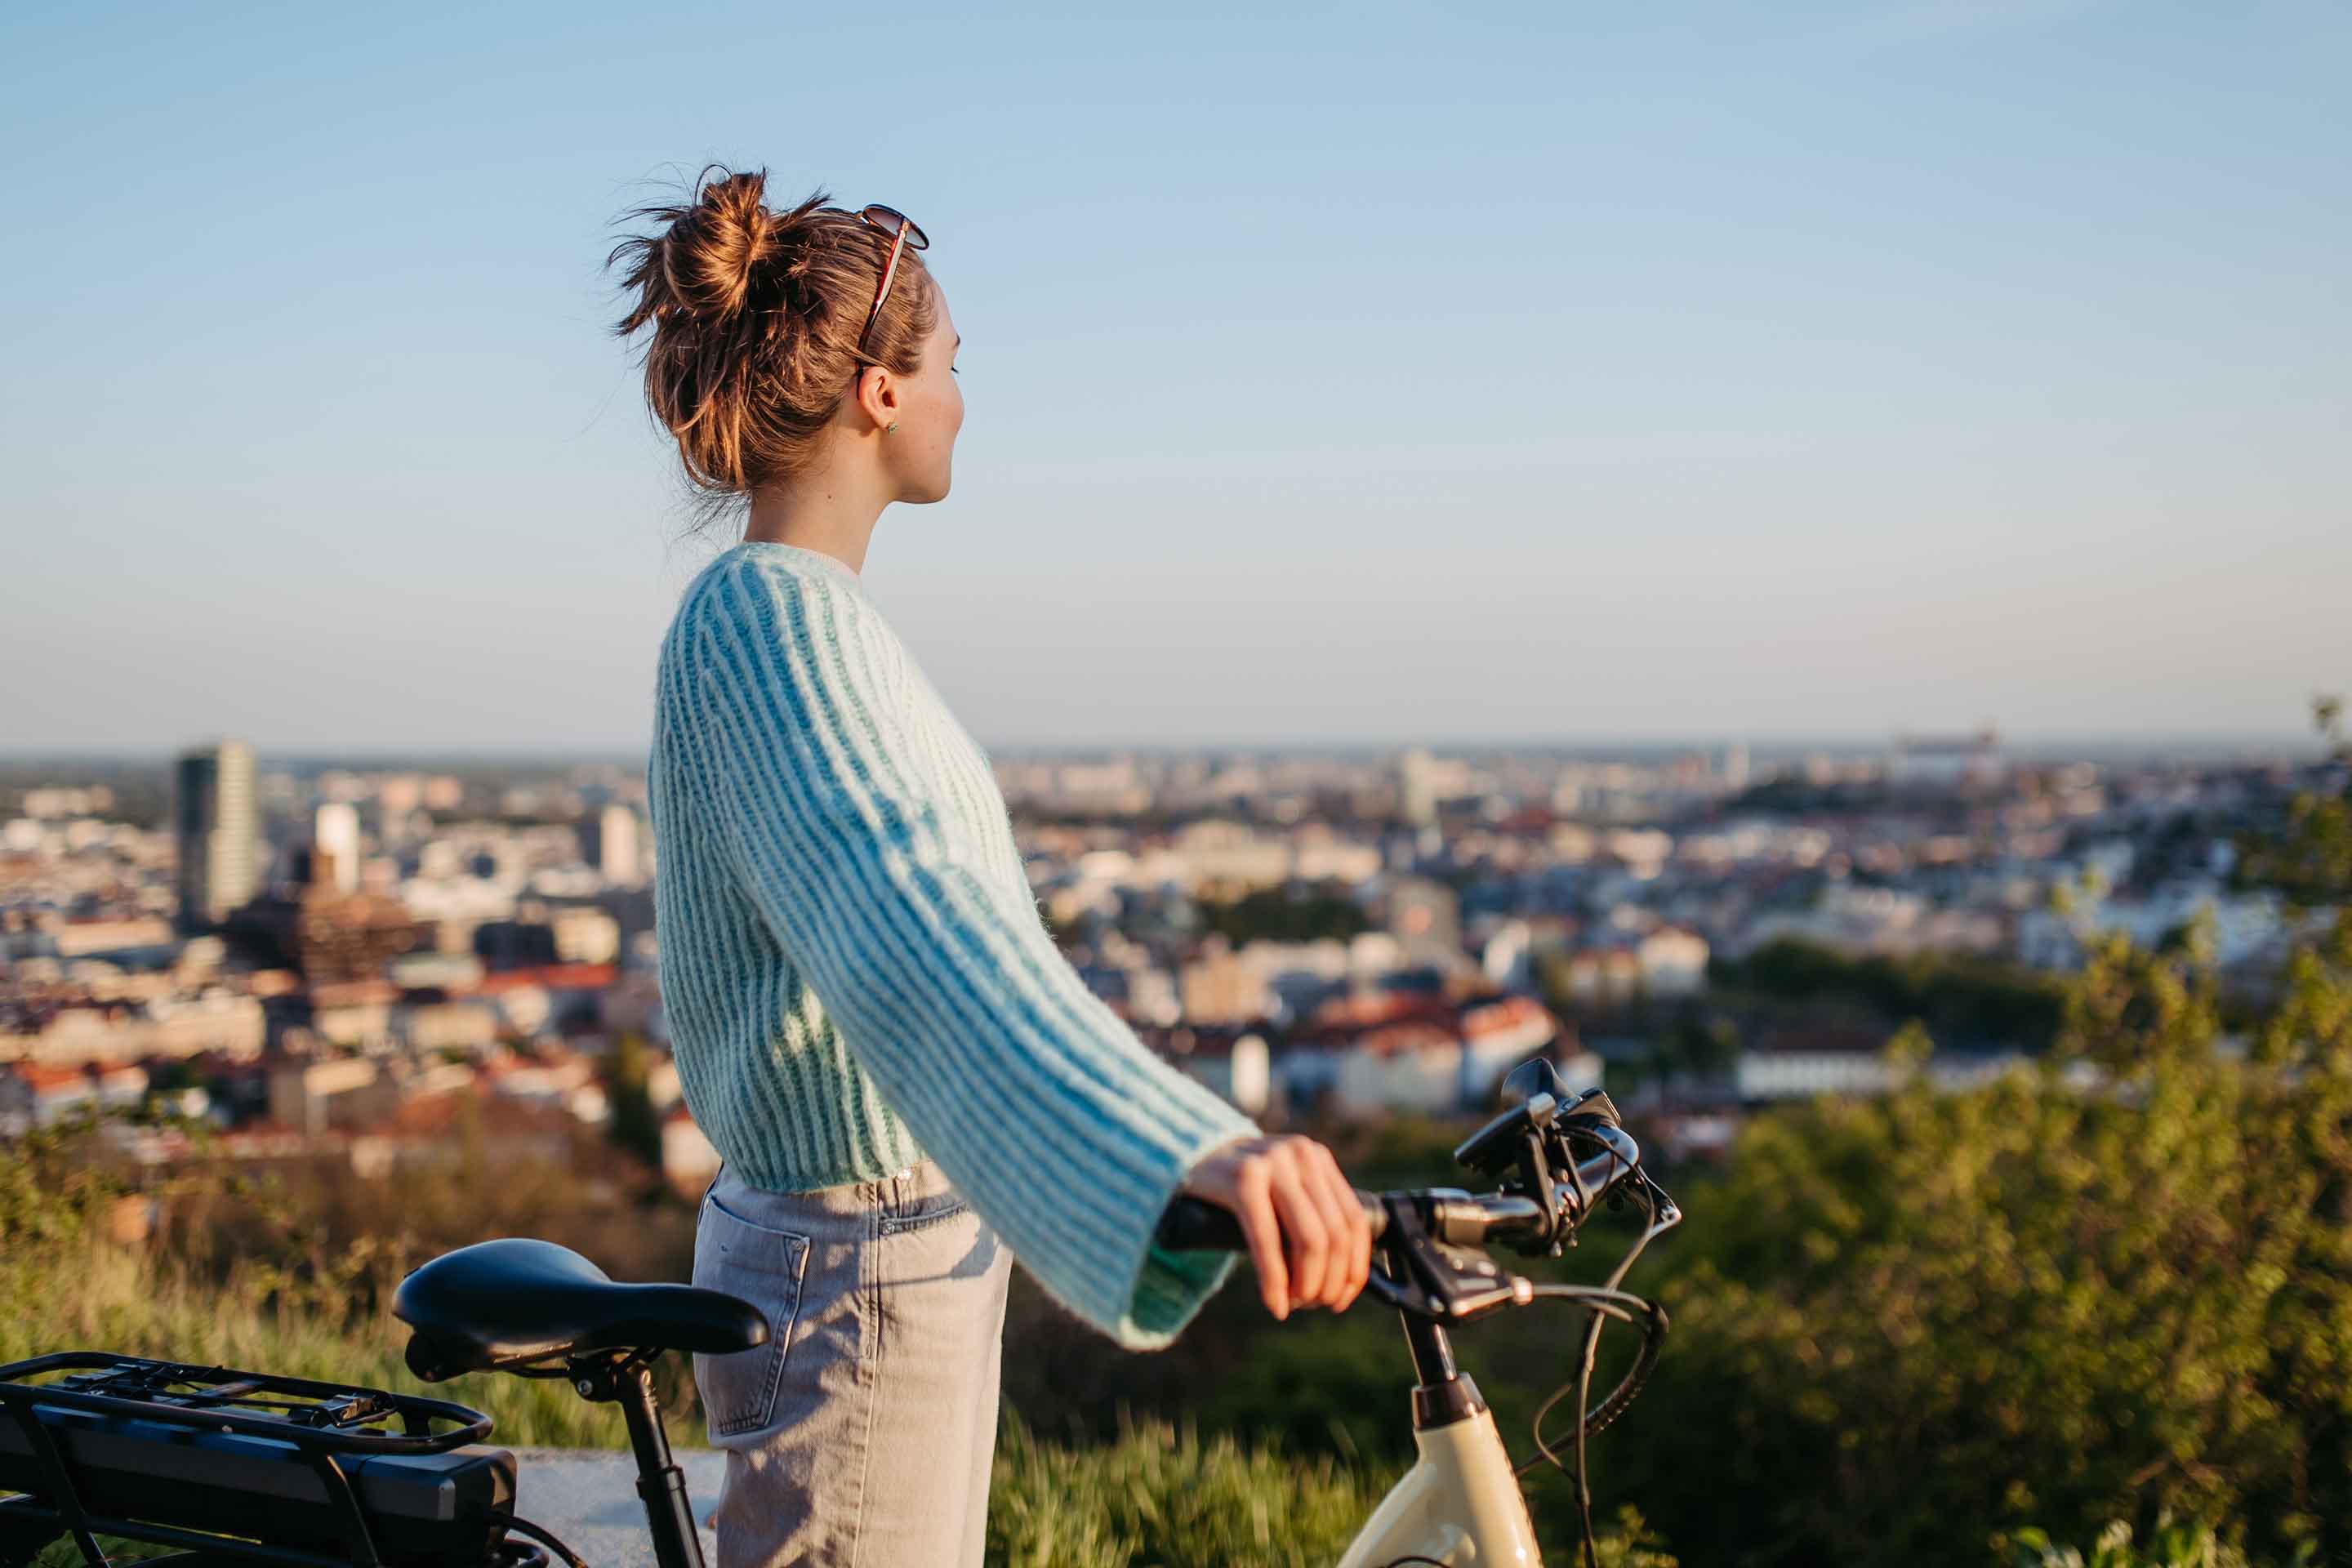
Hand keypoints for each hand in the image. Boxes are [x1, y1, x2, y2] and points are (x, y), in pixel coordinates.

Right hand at [1180, 1133, 1373, 1319]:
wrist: (1181, 1157)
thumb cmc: (1236, 1186)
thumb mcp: (1280, 1189)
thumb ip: (1309, 1215)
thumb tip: (1344, 1279)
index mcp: (1316, 1158)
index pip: (1355, 1220)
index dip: (1355, 1268)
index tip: (1342, 1299)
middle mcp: (1300, 1155)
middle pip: (1335, 1235)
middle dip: (1329, 1282)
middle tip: (1312, 1305)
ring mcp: (1271, 1163)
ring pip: (1310, 1240)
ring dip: (1307, 1285)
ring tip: (1293, 1304)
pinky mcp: (1241, 1179)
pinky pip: (1268, 1241)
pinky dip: (1274, 1281)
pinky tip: (1274, 1304)